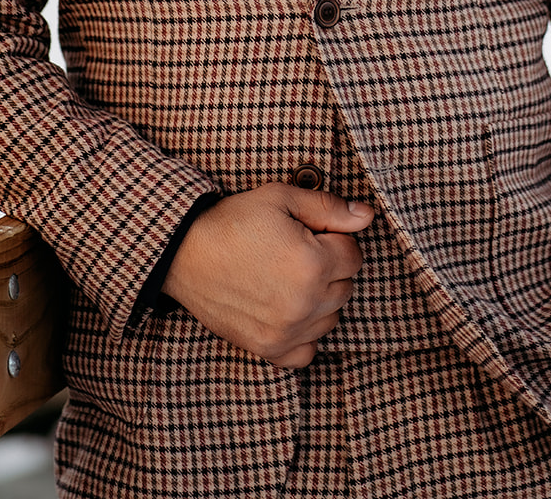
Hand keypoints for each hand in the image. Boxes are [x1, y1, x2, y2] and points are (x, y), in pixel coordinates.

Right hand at [161, 182, 374, 367]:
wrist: (184, 253)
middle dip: (330, 268)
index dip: (335, 239)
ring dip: (319, 299)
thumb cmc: (233, 221)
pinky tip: (287, 309)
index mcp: (312, 263)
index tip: (311, 233)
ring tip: (288, 277)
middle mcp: (304, 303)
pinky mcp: (268, 349)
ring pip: (331, 318)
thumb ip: (329, 208)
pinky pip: (308, 352)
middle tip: (297, 252)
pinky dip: (304, 333)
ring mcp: (287, 331)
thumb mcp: (281, 198)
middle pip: (346, 287)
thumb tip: (367, 216)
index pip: (354, 255)